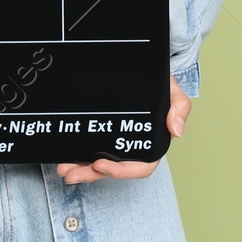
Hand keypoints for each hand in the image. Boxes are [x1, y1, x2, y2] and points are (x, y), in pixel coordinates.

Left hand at [55, 74, 188, 184]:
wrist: (142, 66)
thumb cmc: (158, 82)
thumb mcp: (172, 90)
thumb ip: (179, 107)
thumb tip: (176, 131)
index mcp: (151, 143)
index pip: (140, 166)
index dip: (121, 171)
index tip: (100, 164)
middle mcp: (132, 147)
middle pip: (113, 169)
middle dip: (91, 175)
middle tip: (70, 174)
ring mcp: (114, 142)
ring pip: (97, 163)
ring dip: (80, 170)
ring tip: (62, 169)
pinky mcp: (101, 133)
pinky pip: (88, 149)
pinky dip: (76, 155)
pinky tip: (63, 157)